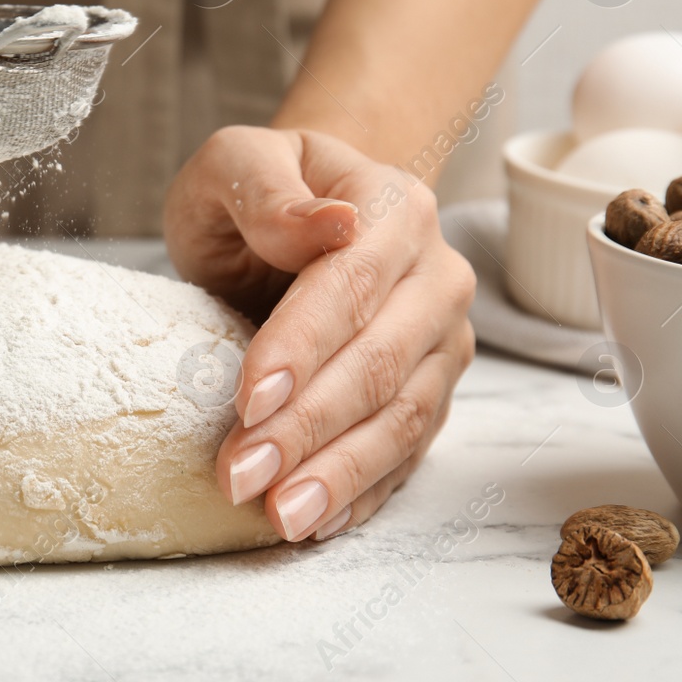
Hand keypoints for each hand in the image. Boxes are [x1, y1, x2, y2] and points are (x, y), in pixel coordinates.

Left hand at [164, 126, 475, 540]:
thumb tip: (326, 222)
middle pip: (378, 362)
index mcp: (395, 208)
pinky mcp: (433, 390)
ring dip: (339, 473)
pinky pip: (409, 451)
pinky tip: (322, 520)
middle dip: (308, 427)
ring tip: (280, 515)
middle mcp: (436, 276)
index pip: (348, 285)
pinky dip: (366, 491)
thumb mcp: (238, 162)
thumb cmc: (263, 188)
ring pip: (402, 417)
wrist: (308, 209)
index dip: (300, 346)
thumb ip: (266, 187)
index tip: (248, 399)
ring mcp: (443, 340)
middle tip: (242, 475)